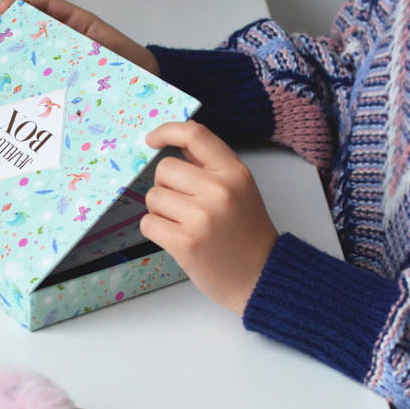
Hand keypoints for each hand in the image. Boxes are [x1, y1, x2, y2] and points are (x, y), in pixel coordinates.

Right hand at [0, 0, 159, 76]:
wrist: (148, 94)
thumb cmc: (134, 67)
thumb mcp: (111, 50)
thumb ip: (88, 43)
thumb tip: (61, 41)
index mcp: (81, 26)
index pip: (49, 8)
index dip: (26, 4)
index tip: (6, 7)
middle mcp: (68, 44)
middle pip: (32, 31)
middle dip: (6, 29)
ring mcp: (63, 65)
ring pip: (31, 56)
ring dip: (7, 55)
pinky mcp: (61, 87)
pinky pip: (39, 82)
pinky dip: (21, 81)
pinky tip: (4, 84)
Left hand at [141, 121, 278, 314]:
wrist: (261, 277)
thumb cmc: (245, 233)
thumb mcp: (239, 188)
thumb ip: (209, 165)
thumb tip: (174, 141)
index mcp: (234, 172)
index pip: (195, 134)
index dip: (167, 131)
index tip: (152, 139)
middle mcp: (219, 190)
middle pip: (164, 169)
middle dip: (166, 186)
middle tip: (184, 206)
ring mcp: (202, 217)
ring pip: (153, 196)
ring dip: (161, 211)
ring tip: (184, 225)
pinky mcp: (185, 242)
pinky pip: (148, 222)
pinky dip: (156, 230)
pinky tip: (176, 239)